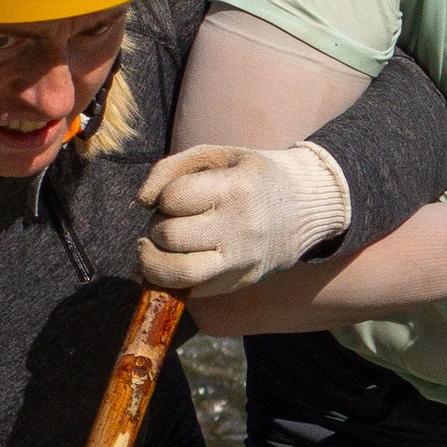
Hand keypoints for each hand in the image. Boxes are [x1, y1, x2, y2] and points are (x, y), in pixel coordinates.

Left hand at [137, 139, 349, 292]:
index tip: (175, 197)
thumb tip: (141, 201)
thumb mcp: (217, 156)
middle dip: (157, 228)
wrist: (305, 207)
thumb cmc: (252, 176)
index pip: (173, 199)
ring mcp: (242, 260)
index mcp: (236, 188)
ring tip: (155, 250)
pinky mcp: (239, 282)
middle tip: (168, 222)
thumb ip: (171, 168)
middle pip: (169, 236)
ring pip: (178, 274)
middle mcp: (241, 228)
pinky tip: (173, 263)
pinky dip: (170, 280)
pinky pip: (191, 290)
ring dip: (153, 262)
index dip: (164, 197)